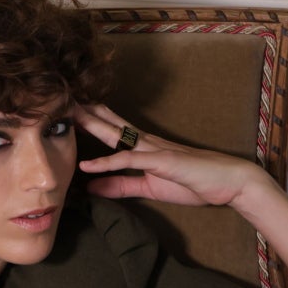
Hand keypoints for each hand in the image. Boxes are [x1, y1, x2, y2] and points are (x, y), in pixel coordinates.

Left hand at [74, 103, 280, 209]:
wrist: (229, 184)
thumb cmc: (193, 182)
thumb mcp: (149, 188)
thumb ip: (120, 186)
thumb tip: (91, 187)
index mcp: (144, 147)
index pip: (112, 129)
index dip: (89, 119)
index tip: (66, 113)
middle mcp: (146, 142)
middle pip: (109, 123)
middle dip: (83, 112)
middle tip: (58, 100)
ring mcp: (154, 149)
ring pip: (116, 135)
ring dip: (91, 125)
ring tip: (67, 117)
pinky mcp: (162, 162)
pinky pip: (129, 161)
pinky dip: (107, 163)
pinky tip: (87, 165)